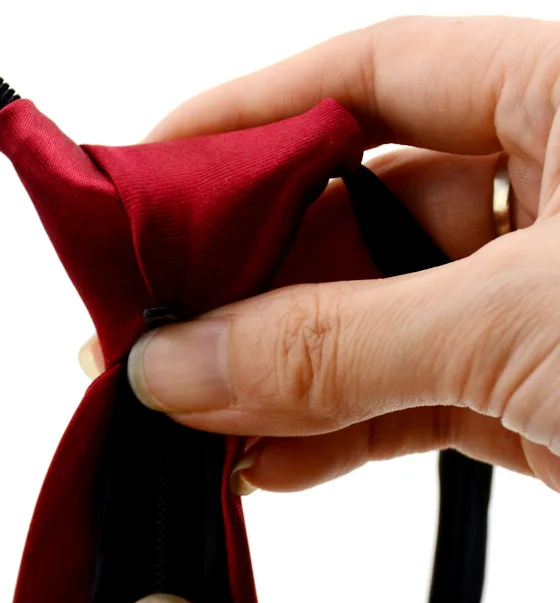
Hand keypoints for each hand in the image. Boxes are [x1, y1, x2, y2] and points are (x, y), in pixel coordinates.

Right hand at [82, 15, 559, 494]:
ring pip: (367, 324)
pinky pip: (403, 399)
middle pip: (349, 215)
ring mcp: (526, 300)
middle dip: (244, 285)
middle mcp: (542, 193)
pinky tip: (261, 461)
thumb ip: (339, 344)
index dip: (251, 118)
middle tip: (148, 334)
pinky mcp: (522, 391)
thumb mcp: (514, 321)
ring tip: (185, 415)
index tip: (150, 173)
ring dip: (275, 379)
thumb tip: (177, 367)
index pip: (373, 76)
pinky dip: (332, 435)